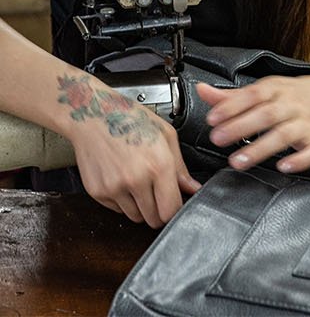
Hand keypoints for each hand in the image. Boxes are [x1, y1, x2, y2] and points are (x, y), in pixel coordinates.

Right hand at [60, 76, 201, 226]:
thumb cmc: (130, 120)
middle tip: (158, 196)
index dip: (175, 211)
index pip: (171, 210)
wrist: (92, 115)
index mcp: (158, 166)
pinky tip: (123, 181)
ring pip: (135, 217)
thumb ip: (180, 168)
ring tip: (139, 184)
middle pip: (153, 219)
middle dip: (159, 211)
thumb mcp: (166, 136)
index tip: (175, 206)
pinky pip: (117, 210)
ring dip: (141, 207)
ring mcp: (114, 188)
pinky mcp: (97, 192)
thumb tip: (192, 188)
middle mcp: (136, 180)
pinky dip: (123, 202)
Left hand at [197, 76, 309, 174]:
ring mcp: (309, 123)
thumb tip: (203, 92)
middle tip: (218, 139)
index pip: (253, 96)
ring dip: (262, 148)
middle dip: (241, 127)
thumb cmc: (302, 95)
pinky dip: (300, 159)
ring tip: (239, 161)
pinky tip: (285, 166)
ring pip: (285, 135)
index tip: (213, 119)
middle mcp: (293, 106)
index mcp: (278, 91)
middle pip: (266, 115)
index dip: (232, 107)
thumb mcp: (269, 89)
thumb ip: (234, 96)